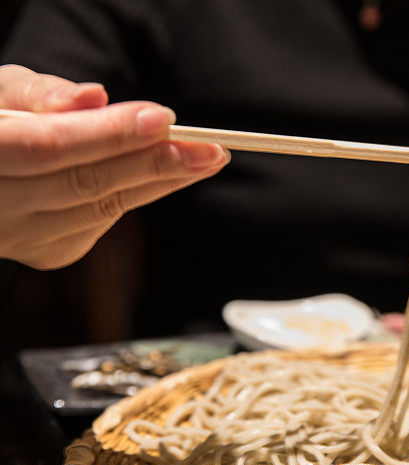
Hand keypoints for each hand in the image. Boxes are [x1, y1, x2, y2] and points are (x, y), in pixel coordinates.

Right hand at [0, 65, 229, 269]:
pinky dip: (138, 195)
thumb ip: (40, 93)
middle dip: (154, 164)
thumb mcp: (0, 90)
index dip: (109, 135)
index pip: (48, 147)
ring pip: (100, 211)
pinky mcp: (45, 252)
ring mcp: (17, 238)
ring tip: (208, 159)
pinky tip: (171, 175)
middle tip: (211, 148)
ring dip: (161, 183)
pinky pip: (101, 222)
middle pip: (84, 185)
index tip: (164, 119)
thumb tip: (95, 99)